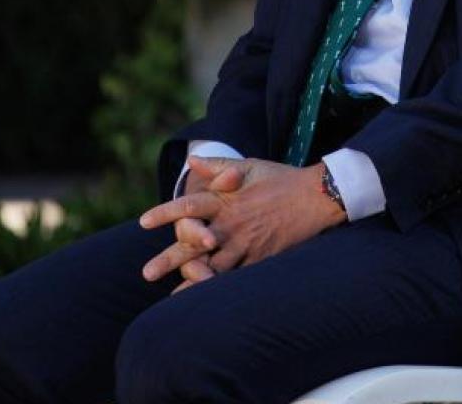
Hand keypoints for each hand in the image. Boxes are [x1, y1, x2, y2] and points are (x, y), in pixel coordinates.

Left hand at [139, 157, 343, 282]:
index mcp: (227, 199)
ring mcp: (248, 242)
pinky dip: (221, 288)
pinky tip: (207, 300)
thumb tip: (192, 161)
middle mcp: (233, 223)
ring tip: (171, 297)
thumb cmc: (282, 178)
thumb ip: (219, 165)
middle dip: (170, 258)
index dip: (166, 213)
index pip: (189, 205)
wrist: (318, 196)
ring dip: (191, 281)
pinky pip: (238, 276)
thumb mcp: (250, 166)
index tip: (143, 222)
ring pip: (214, 266)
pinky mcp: (262, 257)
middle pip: (195, 243)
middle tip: (147, 273)